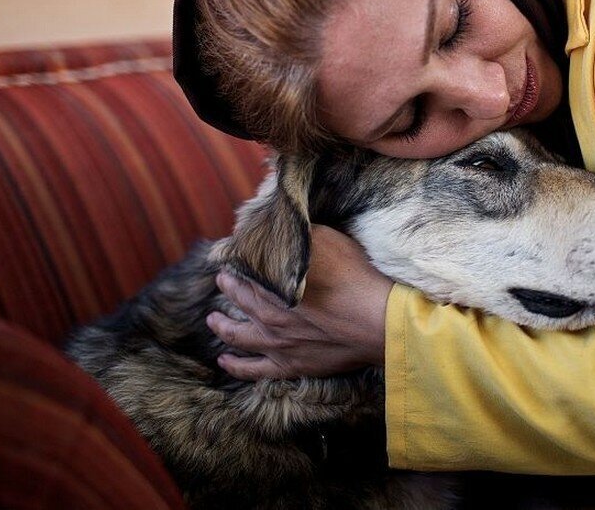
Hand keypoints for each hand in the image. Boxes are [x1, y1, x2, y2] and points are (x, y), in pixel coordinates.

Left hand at [206, 225, 393, 380]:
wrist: (381, 322)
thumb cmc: (358, 279)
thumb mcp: (329, 241)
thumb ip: (302, 236)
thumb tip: (286, 225)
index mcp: (275, 283)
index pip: (245, 272)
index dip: (237, 264)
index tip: (232, 258)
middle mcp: (269, 314)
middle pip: (240, 300)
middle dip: (229, 288)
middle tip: (223, 280)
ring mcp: (278, 343)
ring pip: (237, 335)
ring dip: (222, 325)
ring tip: (213, 319)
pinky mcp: (292, 365)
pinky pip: (254, 369)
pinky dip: (236, 365)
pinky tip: (225, 360)